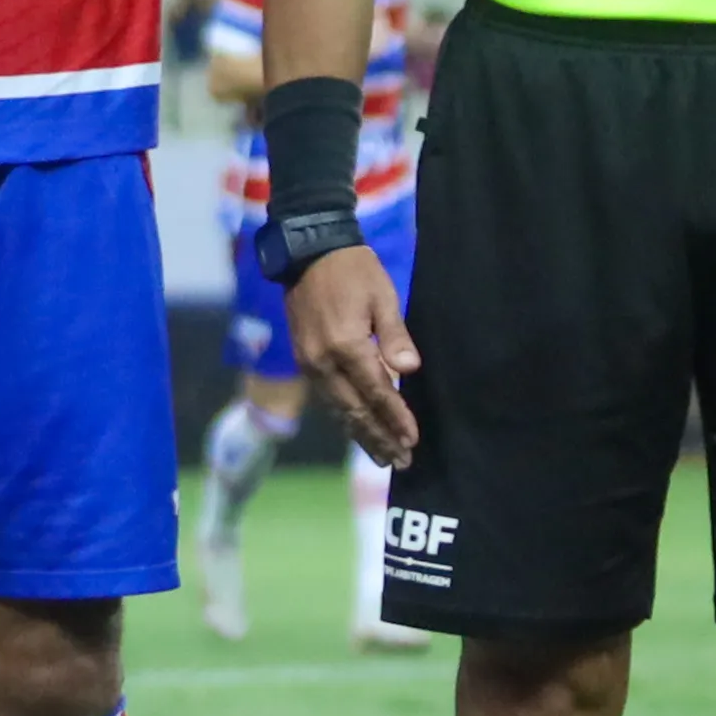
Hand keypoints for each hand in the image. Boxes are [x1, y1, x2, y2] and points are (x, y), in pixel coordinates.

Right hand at [292, 239, 415, 464]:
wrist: (307, 252)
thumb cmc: (353, 270)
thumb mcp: (382, 295)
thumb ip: (394, 335)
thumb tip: (409, 369)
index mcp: (346, 345)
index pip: (377, 391)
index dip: (395, 418)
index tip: (412, 440)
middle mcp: (323, 361)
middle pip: (354, 410)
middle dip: (378, 438)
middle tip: (401, 462)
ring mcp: (309, 363)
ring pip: (337, 409)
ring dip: (360, 435)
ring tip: (382, 457)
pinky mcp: (303, 360)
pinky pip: (327, 398)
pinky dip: (344, 418)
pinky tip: (357, 429)